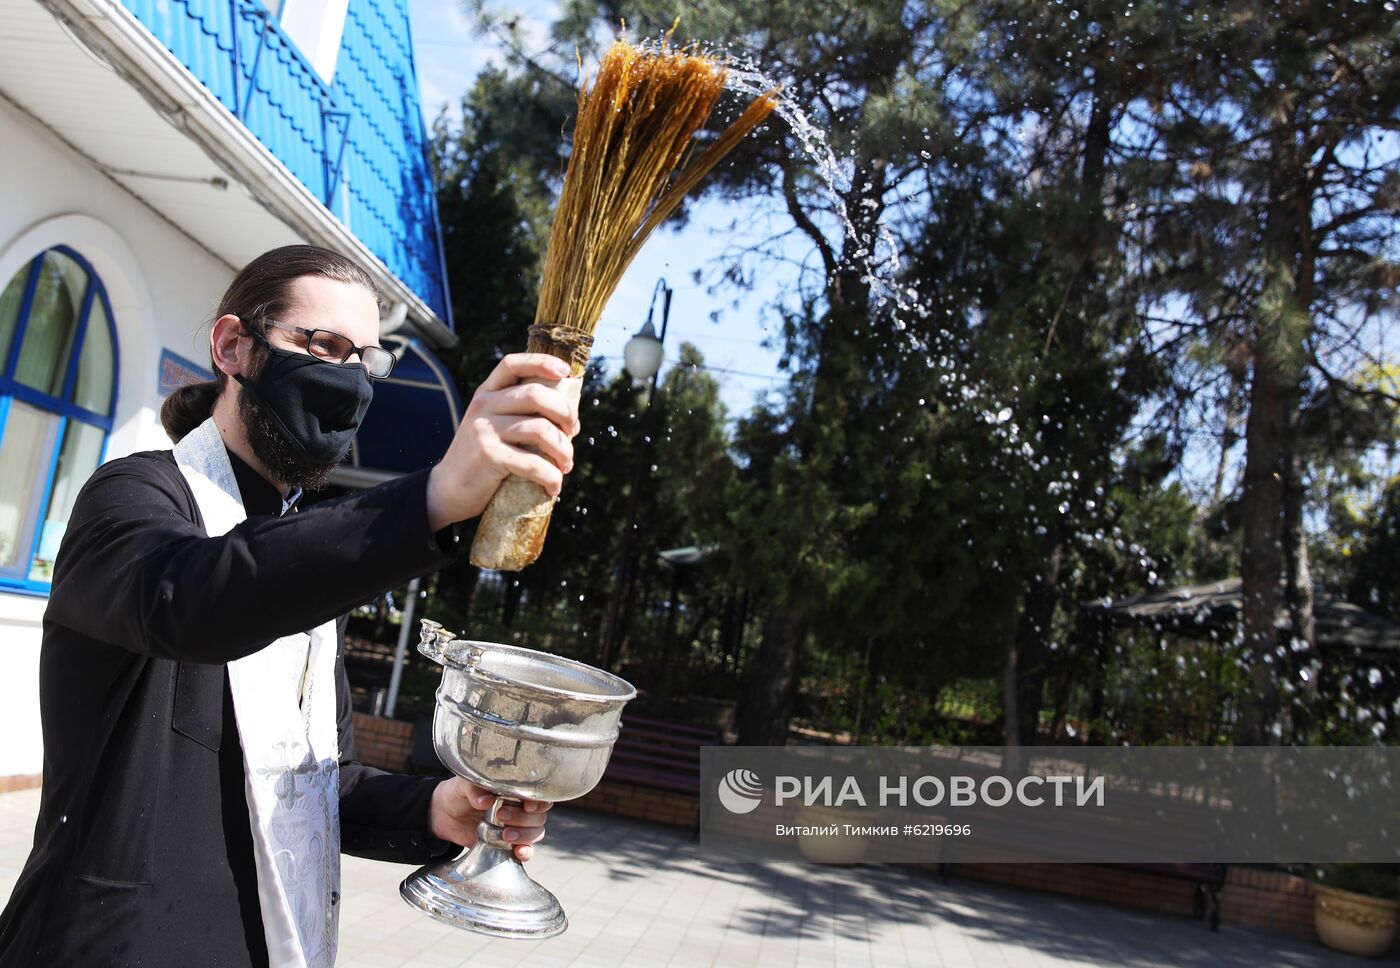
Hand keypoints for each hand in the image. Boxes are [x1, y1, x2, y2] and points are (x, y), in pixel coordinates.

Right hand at [426, 354, 581, 530]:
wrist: (448, 490)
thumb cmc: (484, 459)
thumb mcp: (494, 426)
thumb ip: (520, 414)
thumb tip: (569, 415)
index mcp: (487, 394)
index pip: (513, 364)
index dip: (541, 362)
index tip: (566, 372)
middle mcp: (484, 406)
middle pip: (536, 395)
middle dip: (565, 413)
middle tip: (573, 433)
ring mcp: (484, 429)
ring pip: (541, 429)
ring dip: (564, 450)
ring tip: (566, 466)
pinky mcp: (488, 456)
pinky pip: (533, 463)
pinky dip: (551, 477)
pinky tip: (554, 487)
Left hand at [428, 777, 550, 861]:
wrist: (445, 814)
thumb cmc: (459, 792)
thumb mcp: (464, 785)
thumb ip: (475, 789)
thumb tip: (485, 801)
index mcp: (515, 791)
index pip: (539, 795)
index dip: (538, 802)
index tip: (527, 805)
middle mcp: (520, 808)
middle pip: (539, 816)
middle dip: (524, 819)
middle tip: (502, 816)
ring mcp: (515, 827)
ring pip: (536, 833)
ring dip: (525, 835)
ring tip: (505, 835)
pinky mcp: (508, 844)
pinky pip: (526, 850)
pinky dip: (526, 852)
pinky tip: (518, 852)